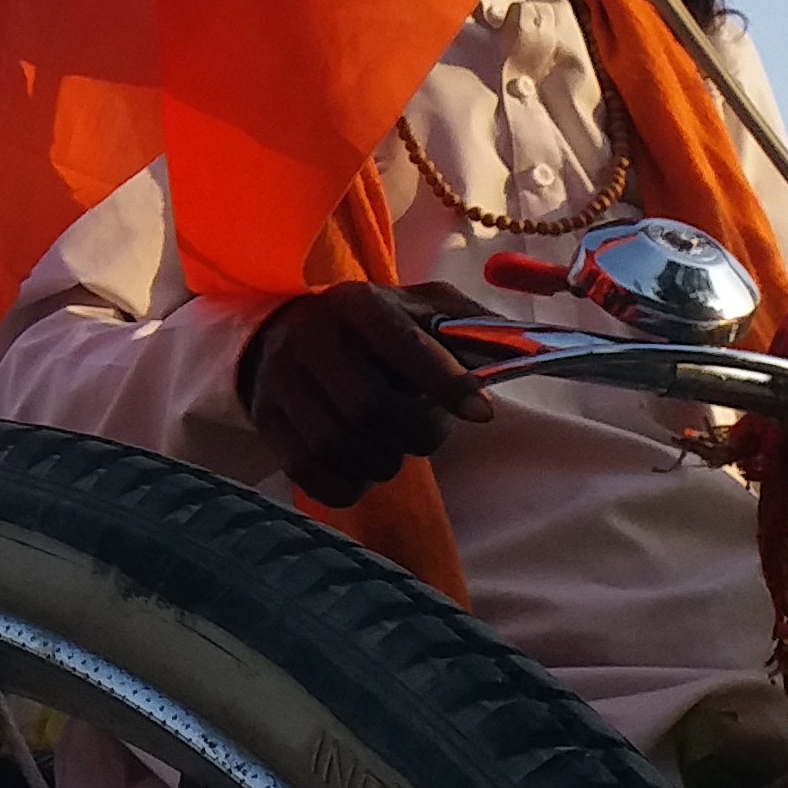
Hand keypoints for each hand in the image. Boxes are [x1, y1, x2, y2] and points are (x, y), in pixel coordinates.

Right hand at [240, 285, 495, 505]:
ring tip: (392, 449)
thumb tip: (522, 351)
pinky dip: (347, 484)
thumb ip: (469, 326)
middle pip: (370, 408)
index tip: (481, 413)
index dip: (447, 384)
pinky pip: (309, 471)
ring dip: (382, 461)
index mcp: (357, 303)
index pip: (404, 346)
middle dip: (416, 434)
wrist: (285, 333)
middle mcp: (311, 335)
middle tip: (427, 435)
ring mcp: (280, 379)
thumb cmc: (375, 329)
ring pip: (339, 445)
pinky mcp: (266, 419)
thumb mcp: (422, 308)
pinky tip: (362, 471)